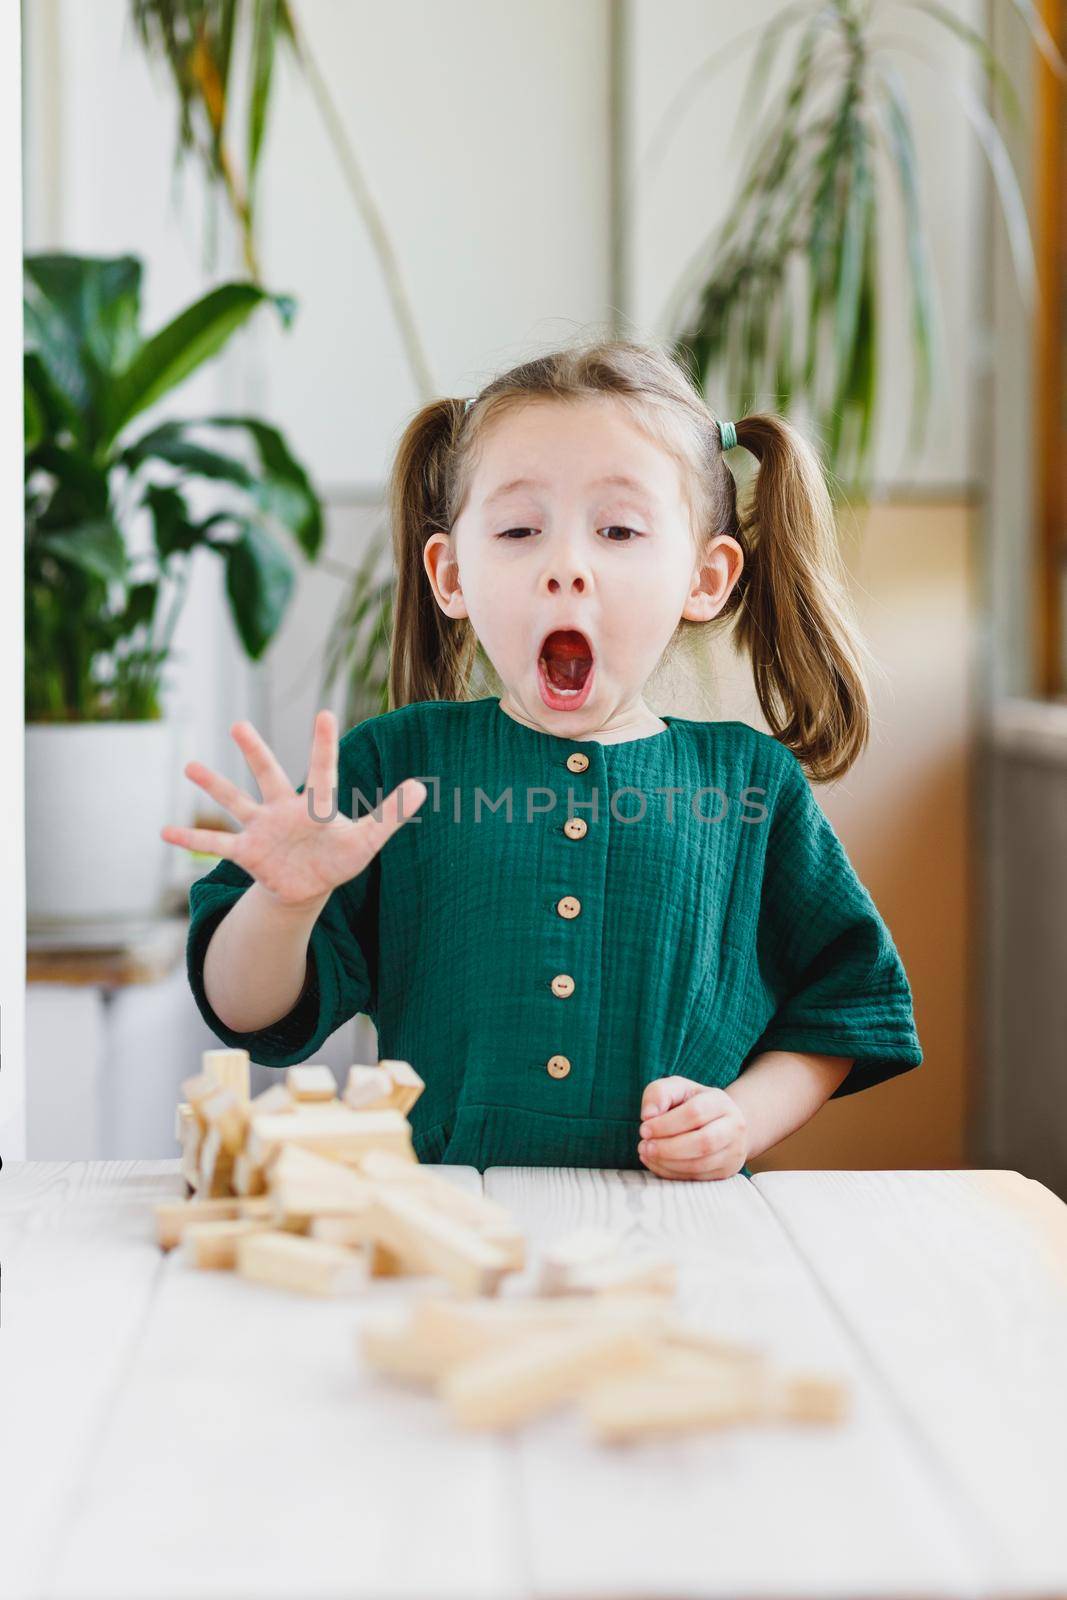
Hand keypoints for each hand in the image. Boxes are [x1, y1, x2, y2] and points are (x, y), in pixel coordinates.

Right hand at [161, 709, 425, 910]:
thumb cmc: (338, 858)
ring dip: (213, 787)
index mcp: (316, 806)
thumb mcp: (367, 842)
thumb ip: (391, 816)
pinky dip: (192, 839)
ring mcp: (262, 830)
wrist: (308, 885)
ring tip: (189, 766)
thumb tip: (422, 788)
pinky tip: (164, 831)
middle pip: (269, 776)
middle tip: (238, 723)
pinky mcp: (248, 854)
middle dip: (255, 752)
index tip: (325, 713)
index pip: (323, 772)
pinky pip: (216, 845)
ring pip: (235, 804)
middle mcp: (284, 811)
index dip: (324, 746)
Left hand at [637, 1076, 747, 1179]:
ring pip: (700, 1164)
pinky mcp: (726, 1171)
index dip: (666, 1124)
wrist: (721, 1123)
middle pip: (702, 1142)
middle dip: (667, 1148)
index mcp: (721, 1102)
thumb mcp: (676, 1089)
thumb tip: (648, 1115)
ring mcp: (733, 1152)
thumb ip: (659, 1093)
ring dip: (667, 1162)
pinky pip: (697, 1178)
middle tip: (644, 1146)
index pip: (694, 1113)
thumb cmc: (692, 1103)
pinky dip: (673, 1173)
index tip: (644, 1129)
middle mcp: (734, 1127)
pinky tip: (657, 1163)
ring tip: (647, 1154)